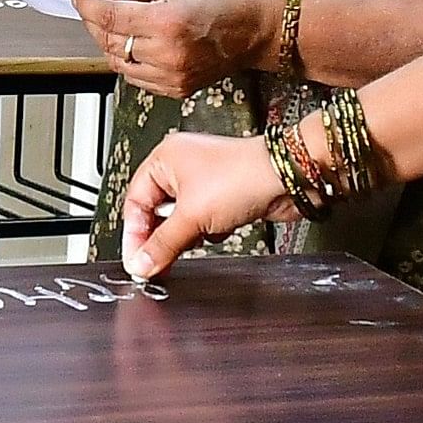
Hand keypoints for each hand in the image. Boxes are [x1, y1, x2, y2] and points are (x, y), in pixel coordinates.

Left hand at [74, 0, 273, 98]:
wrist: (256, 29)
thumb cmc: (222, 0)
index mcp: (166, 22)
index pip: (109, 17)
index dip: (87, 5)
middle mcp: (167, 53)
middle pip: (108, 41)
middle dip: (95, 22)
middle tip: (96, 5)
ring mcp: (171, 76)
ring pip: (117, 62)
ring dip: (109, 42)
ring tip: (120, 23)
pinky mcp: (176, 89)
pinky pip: (135, 77)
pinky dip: (127, 60)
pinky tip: (138, 44)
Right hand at [120, 131, 293, 277]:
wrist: (288, 178)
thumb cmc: (243, 176)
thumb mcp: (191, 217)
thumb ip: (162, 245)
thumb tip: (141, 264)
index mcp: (164, 159)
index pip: (134, 201)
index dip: (134, 234)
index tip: (136, 261)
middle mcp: (182, 167)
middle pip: (156, 212)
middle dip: (162, 236)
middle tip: (158, 261)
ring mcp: (204, 182)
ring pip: (181, 220)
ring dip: (189, 233)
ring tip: (199, 234)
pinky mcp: (223, 196)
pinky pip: (202, 222)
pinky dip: (208, 231)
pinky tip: (219, 229)